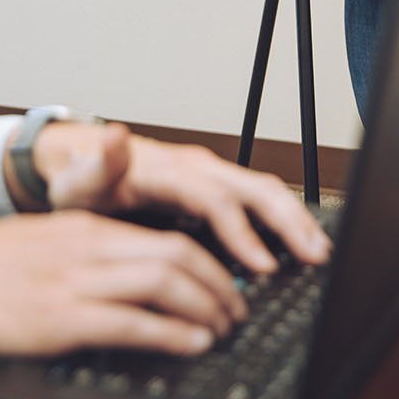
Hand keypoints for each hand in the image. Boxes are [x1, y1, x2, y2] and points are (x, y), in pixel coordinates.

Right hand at [0, 209, 245, 358]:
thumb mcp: (40, 242)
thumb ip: (84, 251)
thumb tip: (126, 272)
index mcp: (85, 227)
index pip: (166, 239)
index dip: (207, 265)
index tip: (225, 287)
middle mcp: (88, 247)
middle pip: (177, 256)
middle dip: (219, 287)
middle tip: (236, 313)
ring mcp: (75, 281)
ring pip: (164, 283)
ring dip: (205, 309)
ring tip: (223, 330)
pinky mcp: (59, 318)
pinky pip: (131, 323)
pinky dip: (170, 334)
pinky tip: (191, 345)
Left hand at [28, 121, 331, 273]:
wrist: (82, 165)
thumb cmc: (83, 181)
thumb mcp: (81, 179)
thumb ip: (100, 163)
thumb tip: (112, 134)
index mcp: (168, 171)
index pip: (214, 199)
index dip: (240, 230)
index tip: (261, 264)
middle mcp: (195, 168)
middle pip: (253, 188)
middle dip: (287, 220)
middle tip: (313, 255)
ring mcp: (208, 176)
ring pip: (262, 191)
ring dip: (293, 219)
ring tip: (316, 251)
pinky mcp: (214, 188)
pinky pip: (256, 199)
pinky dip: (282, 219)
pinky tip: (297, 243)